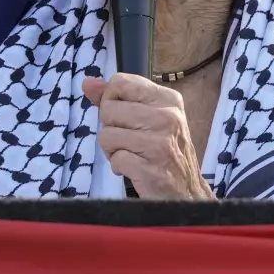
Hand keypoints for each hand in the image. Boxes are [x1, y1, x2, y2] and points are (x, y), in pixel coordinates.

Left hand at [82, 74, 215, 200]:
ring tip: (133, 154)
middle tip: (130, 140)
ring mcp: (160, 144)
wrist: (186, 191)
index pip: (120, 82)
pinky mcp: (151, 170)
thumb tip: (87, 82)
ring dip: (113, 149)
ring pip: (107, 135)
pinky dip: (119, 166)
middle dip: (111, 127)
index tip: (124, 116)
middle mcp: (167, 117)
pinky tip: (135, 169)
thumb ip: (116, 98)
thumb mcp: (148, 116)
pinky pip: (115, 160)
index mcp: (167, 99)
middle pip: (109, 109)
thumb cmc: (164, 150)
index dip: (111, 100)